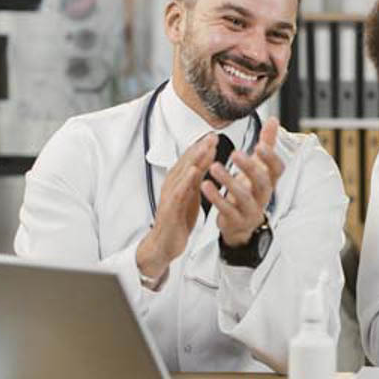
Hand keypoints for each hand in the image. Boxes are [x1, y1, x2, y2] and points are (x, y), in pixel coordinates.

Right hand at [136, 133, 216, 281]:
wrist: (164, 243)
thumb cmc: (178, 219)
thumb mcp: (191, 195)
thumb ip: (197, 178)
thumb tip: (206, 161)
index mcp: (178, 181)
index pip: (190, 160)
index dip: (201, 147)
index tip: (214, 136)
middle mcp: (172, 184)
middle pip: (186, 162)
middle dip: (199, 148)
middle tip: (212, 136)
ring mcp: (170, 195)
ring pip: (182, 173)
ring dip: (194, 159)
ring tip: (206, 147)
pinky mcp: (170, 208)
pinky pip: (178, 192)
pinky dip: (186, 180)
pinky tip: (194, 171)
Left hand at [202, 117, 284, 246]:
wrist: (242, 224)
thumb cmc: (250, 190)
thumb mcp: (259, 167)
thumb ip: (267, 144)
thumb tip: (273, 120)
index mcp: (269, 181)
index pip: (277, 169)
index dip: (271, 158)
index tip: (260, 145)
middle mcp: (263, 196)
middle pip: (261, 182)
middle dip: (249, 167)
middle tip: (235, 154)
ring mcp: (250, 210)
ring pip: (243, 196)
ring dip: (228, 181)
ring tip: (214, 167)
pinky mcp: (236, 220)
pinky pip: (227, 209)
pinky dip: (216, 197)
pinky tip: (205, 185)